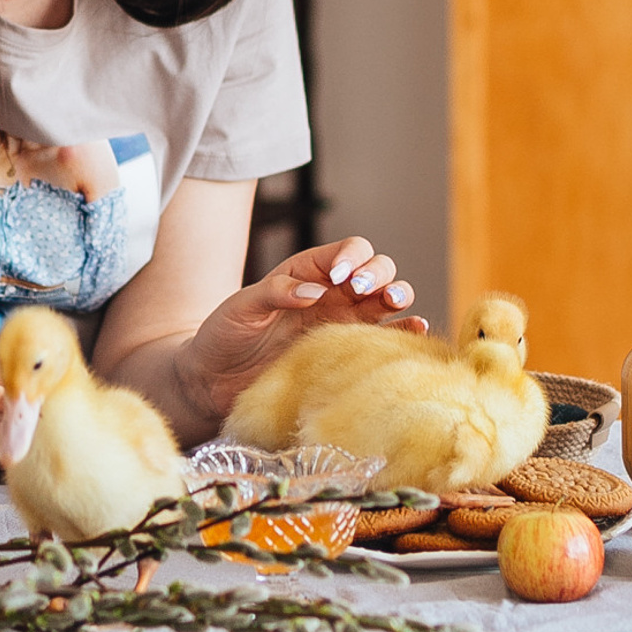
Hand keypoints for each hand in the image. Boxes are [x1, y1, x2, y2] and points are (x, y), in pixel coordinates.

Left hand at [178, 237, 422, 428]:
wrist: (215, 380)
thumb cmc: (224, 336)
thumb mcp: (242, 308)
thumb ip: (275, 293)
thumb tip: (315, 291)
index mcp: (308, 273)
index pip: (348, 250)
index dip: (353, 257)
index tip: (341, 278)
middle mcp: (333, 294)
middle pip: (376, 269)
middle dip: (379, 274)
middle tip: (360, 292)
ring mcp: (344, 324)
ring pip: (388, 300)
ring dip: (399, 296)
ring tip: (396, 304)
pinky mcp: (348, 354)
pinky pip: (386, 338)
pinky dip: (405, 332)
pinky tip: (415, 330)